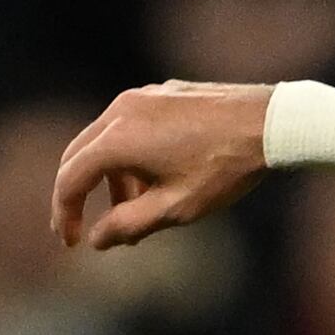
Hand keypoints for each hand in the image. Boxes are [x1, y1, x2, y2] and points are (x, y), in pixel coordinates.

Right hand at [52, 81, 270, 250]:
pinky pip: (130, 126)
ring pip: (106, 140)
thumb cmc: (225, 168)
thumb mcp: (176, 208)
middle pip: (79, 155)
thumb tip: (97, 239)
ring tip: (131, 213)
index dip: (64, 213)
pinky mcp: (160, 93)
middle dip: (78, 194)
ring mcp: (140, 97)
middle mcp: (120, 110)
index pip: (71, 179)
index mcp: (117, 139)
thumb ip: (130, 224)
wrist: (270, 123)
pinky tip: (153, 181)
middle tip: (81, 227)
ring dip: (110, 178)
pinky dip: (129, 156)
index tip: (71, 241)